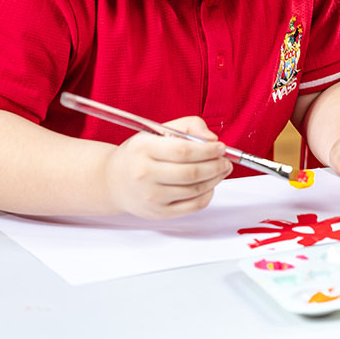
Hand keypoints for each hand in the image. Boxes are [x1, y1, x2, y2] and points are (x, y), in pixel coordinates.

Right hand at [103, 116, 231, 218]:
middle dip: (216, 166)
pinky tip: (209, 185)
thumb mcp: (158, 131)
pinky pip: (192, 206)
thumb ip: (189, 126)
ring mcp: (151, 197)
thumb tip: (212, 138)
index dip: (208, 150)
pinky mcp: (159, 212)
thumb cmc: (139, 154)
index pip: (183, 151)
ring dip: (215, 179)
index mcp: (143, 149)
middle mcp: (145, 174)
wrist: (113, 181)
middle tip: (226, 161)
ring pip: (195, 190)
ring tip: (221, 170)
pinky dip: (207, 195)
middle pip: (191, 173)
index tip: (221, 147)